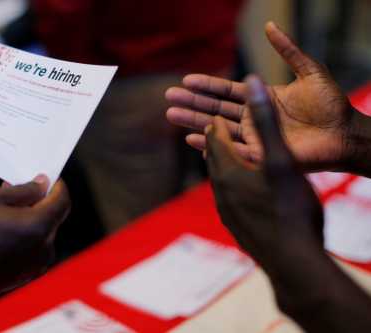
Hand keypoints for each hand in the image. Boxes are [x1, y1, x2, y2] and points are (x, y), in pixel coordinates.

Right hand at [0, 175, 69, 295]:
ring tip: (6, 213)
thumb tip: (42, 184)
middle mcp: (45, 247)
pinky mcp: (28, 274)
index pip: (62, 200)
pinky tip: (6, 232)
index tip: (47, 178)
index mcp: (39, 225)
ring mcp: (37, 263)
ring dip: (32, 220)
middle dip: (40, 202)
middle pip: (53, 217)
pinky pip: (34, 249)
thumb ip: (24, 190)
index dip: (57, 186)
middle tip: (19, 191)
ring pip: (43, 233)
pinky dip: (27, 237)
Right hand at [166, 21, 355, 171]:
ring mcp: (254, 137)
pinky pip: (231, 151)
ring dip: (194, 122)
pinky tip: (192, 140)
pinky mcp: (260, 155)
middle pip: (215, 109)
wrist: (345, 133)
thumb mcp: (309, 71)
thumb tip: (268, 26)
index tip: (185, 80)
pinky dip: (211, 146)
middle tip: (169, 98)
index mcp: (260, 98)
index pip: (226, 91)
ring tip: (171, 115)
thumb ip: (288, 50)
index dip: (206, 85)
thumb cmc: (331, 104)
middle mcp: (253, 118)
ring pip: (217, 129)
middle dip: (192, 103)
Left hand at [206, 75, 323, 268]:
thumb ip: (266, 120)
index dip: (216, 122)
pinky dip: (229, 186)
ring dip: (220, 163)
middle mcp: (220, 190)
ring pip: (218, 180)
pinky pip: (227, 199)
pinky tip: (238, 191)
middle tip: (211, 128)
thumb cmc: (291, 209)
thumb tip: (251, 80)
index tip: (214, 114)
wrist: (293, 263)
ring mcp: (227, 211)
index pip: (215, 137)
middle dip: (211, 139)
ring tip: (224, 156)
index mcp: (228, 170)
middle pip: (211, 157)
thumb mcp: (282, 160)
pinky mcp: (235, 227)